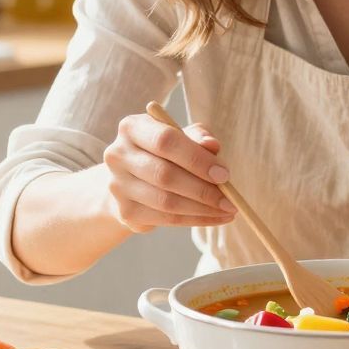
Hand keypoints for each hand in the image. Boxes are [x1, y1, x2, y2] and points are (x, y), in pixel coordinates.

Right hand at [101, 112, 236, 232]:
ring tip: (227, 210)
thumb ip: (198, 137)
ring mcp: (118, 185)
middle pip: (165, 175)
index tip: (224, 174)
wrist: (133, 180)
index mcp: (132, 128)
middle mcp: (118, 155)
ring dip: (202, 209)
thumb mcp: (182, 137)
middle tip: (230, 200)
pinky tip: (213, 218)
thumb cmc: (165, 153)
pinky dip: (194, 220)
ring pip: (166, 201)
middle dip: (203, 189)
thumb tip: (212, 145)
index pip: (166, 141)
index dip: (197, 159)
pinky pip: (165, 219)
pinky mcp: (125, 211)